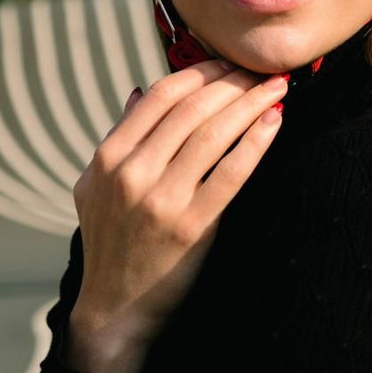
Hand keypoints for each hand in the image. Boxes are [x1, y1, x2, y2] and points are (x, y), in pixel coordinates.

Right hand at [66, 60, 286, 372]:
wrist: (115, 309)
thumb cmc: (110, 241)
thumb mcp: (95, 185)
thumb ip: (118, 136)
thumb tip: (141, 91)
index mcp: (109, 156)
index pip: (162, 96)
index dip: (200, 71)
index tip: (228, 63)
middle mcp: (132, 172)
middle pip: (193, 108)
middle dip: (233, 81)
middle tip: (261, 70)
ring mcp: (162, 200)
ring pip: (214, 133)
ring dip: (250, 103)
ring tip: (277, 87)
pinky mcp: (192, 226)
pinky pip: (231, 173)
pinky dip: (255, 142)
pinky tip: (274, 122)